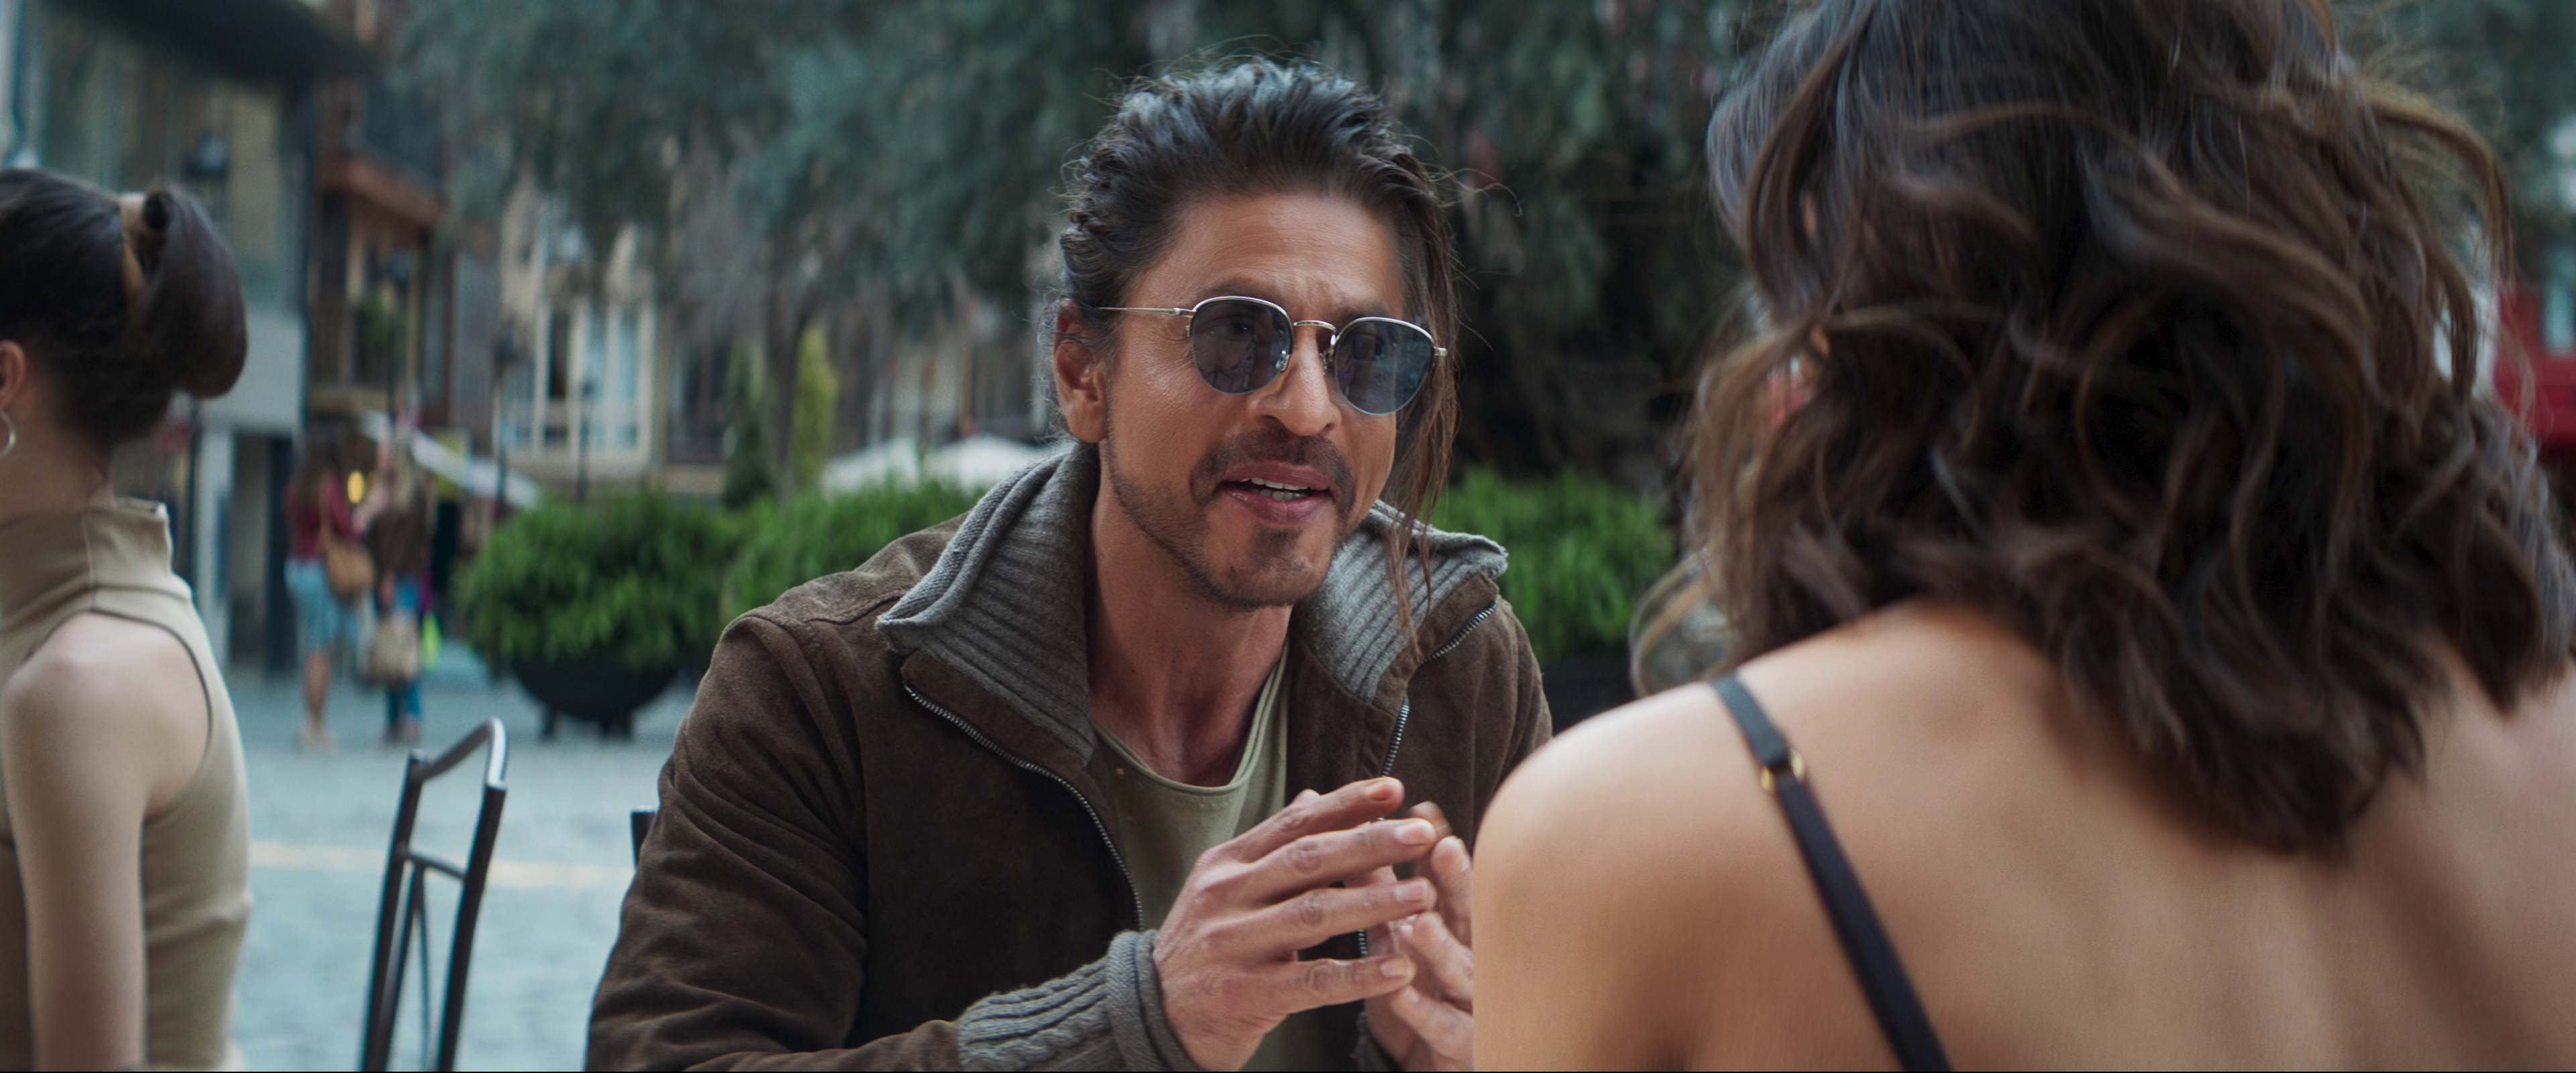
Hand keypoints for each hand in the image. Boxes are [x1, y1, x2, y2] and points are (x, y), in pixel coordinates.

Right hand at [1156, 778, 1440, 1070]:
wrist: (1152, 1013)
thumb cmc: (1207, 944)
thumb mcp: (1229, 887)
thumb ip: (1274, 847)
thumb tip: (1315, 794)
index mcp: (1226, 863)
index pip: (1293, 823)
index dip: (1345, 804)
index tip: (1394, 789)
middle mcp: (1225, 896)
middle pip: (1308, 860)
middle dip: (1369, 844)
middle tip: (1420, 835)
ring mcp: (1231, 944)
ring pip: (1313, 915)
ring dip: (1374, 903)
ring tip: (1422, 894)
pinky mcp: (1243, 994)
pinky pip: (1311, 982)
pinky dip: (1359, 976)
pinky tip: (1399, 970)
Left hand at [1364, 803, 1474, 1070]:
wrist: (1430, 1065)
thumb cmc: (1418, 992)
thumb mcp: (1394, 938)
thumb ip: (1380, 888)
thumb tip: (1357, 831)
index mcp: (1454, 930)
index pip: (1450, 881)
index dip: (1439, 847)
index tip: (1424, 810)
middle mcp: (1471, 959)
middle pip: (1469, 916)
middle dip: (1457, 883)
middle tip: (1443, 848)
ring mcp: (1471, 1002)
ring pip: (1461, 970)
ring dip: (1440, 946)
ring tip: (1418, 922)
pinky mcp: (1460, 1044)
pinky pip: (1443, 1027)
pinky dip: (1422, 1010)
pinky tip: (1401, 993)